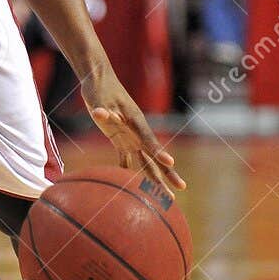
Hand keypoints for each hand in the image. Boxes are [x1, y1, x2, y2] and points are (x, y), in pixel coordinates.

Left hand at [80, 68, 184, 190]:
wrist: (99, 82)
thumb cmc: (101, 90)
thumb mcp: (100, 99)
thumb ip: (102, 110)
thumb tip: (99, 113)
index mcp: (136, 123)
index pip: (149, 140)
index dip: (159, 152)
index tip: (171, 163)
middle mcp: (137, 133)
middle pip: (154, 157)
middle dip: (166, 174)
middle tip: (179, 190)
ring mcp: (130, 137)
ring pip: (145, 162)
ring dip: (153, 178)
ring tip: (164, 197)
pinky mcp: (119, 139)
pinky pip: (125, 159)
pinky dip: (128, 171)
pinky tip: (131, 186)